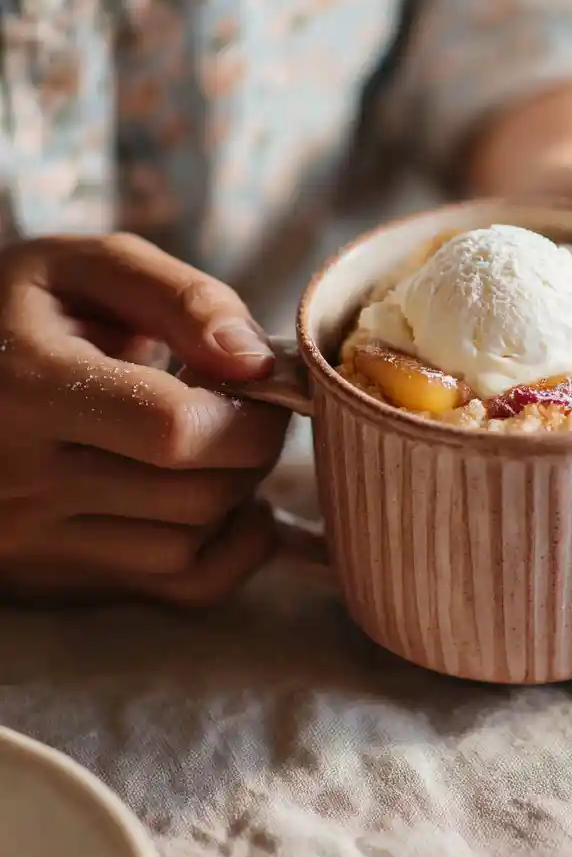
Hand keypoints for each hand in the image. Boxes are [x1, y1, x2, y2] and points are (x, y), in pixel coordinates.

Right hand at [0, 234, 290, 605]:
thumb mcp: (88, 268)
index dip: (250, 410)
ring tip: (217, 442)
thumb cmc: (20, 312)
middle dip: (253, 448)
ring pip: (192, 544)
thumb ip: (182, 299)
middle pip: (196, 494)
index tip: (262, 382)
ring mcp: (32, 542)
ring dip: (238, 493)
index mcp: (26, 388)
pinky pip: (182, 588)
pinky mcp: (53, 576)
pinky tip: (227, 501)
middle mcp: (19, 482)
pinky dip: (232, 549)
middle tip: (247, 408)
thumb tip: (257, 360)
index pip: (175, 429)